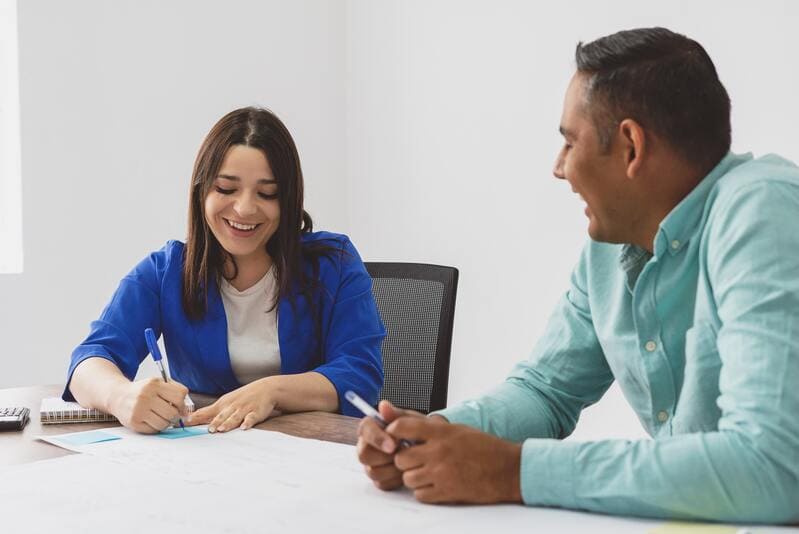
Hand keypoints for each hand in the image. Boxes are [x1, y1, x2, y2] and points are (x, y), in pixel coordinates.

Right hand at [111, 377, 188, 433]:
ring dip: (166, 423)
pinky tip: (151, 420)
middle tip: (171, 414)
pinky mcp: (134, 422)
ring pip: (164, 423)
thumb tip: (186, 413)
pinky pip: (154, 430)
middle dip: (175, 415)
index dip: (182, 403)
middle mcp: (145, 396)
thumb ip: (175, 391)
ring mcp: (138, 410)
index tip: (180, 406)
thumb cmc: (143, 391)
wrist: (118, 396)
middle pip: (173, 412)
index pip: (179, 395)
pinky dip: (156, 427)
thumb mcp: (158, 383)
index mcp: (154, 384)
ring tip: (161, 417)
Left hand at [187, 378, 276, 431]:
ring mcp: (244, 409)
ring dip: (228, 423)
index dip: (197, 417)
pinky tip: (244, 427)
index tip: (187, 422)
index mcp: (223, 404)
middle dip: (214, 422)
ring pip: (234, 417)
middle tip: (208, 430)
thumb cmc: (243, 397)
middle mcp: (232, 406)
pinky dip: (248, 422)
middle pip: (221, 416)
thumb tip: (193, 419)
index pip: (207, 411)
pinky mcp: (256, 412)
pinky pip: (251, 418)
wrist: (265, 388)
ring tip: (222, 429)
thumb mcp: (226, 401)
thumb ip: (211, 412)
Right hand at [356, 400, 427, 490]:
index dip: (377, 438)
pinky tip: (405, 471)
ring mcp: (372, 463)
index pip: (365, 430)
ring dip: (392, 468)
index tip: (393, 445)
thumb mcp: (412, 421)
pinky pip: (382, 483)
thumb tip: (383, 405)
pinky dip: (395, 479)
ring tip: (408, 462)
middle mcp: (367, 445)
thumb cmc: (419, 432)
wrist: (431, 449)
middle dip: (385, 457)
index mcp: (372, 427)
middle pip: (364, 455)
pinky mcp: (379, 478)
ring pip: (372, 471)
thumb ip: (397, 415)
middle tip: (403, 455)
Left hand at [388, 418, 522, 503]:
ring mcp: (442, 472)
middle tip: (414, 460)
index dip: (394, 432)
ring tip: (426, 474)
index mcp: (442, 431)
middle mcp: (439, 451)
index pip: (403, 427)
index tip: (395, 436)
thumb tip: (404, 426)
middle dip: (404, 461)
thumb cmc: (485, 447)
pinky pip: (420, 495)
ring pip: (408, 478)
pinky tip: (435, 485)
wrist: (508, 469)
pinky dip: (424, 492)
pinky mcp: (447, 491)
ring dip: (414, 477)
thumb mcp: (457, 429)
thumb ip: (431, 428)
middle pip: (401, 458)